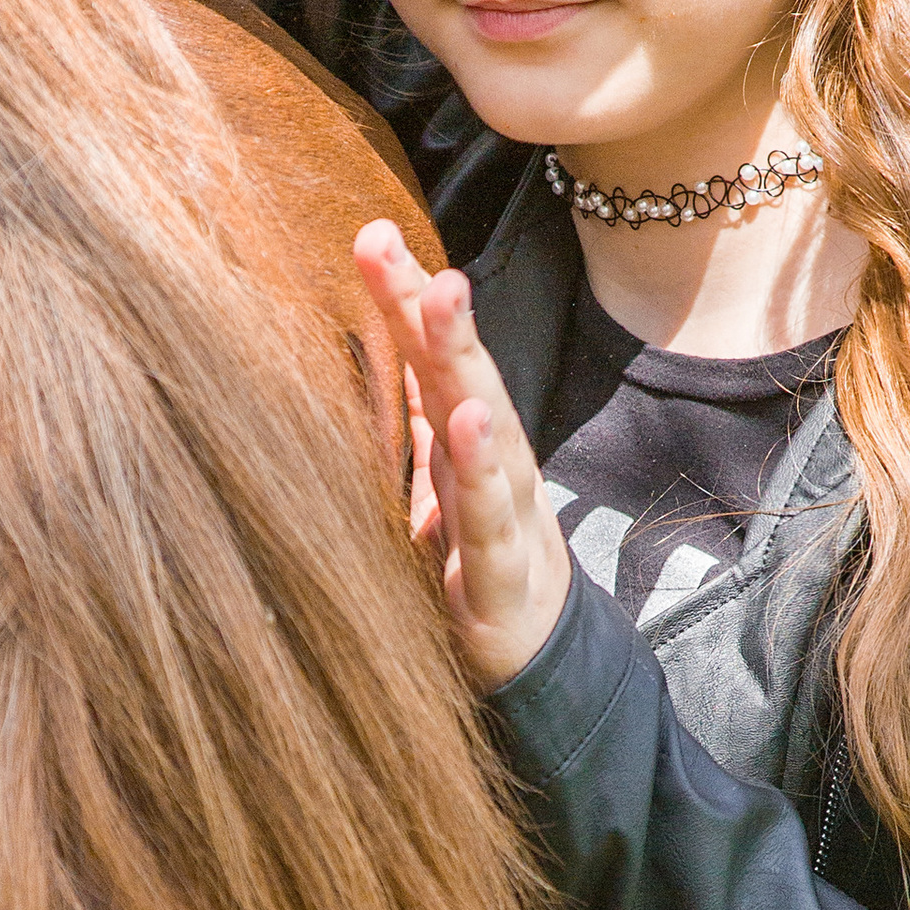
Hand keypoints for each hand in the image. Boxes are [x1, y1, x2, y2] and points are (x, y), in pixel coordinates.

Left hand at [355, 223, 572, 690]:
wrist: (540, 674)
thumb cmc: (483, 578)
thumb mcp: (441, 495)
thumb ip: (424, 431)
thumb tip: (400, 365)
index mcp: (468, 449)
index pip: (432, 362)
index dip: (403, 300)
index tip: (369, 235)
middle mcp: (491, 470)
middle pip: (458, 375)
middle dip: (428, 307)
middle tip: (388, 242)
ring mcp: (502, 519)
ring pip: (483, 430)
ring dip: (463, 359)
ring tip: (443, 295)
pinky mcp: (498, 580)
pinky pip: (486, 521)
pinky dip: (479, 471)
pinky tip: (466, 423)